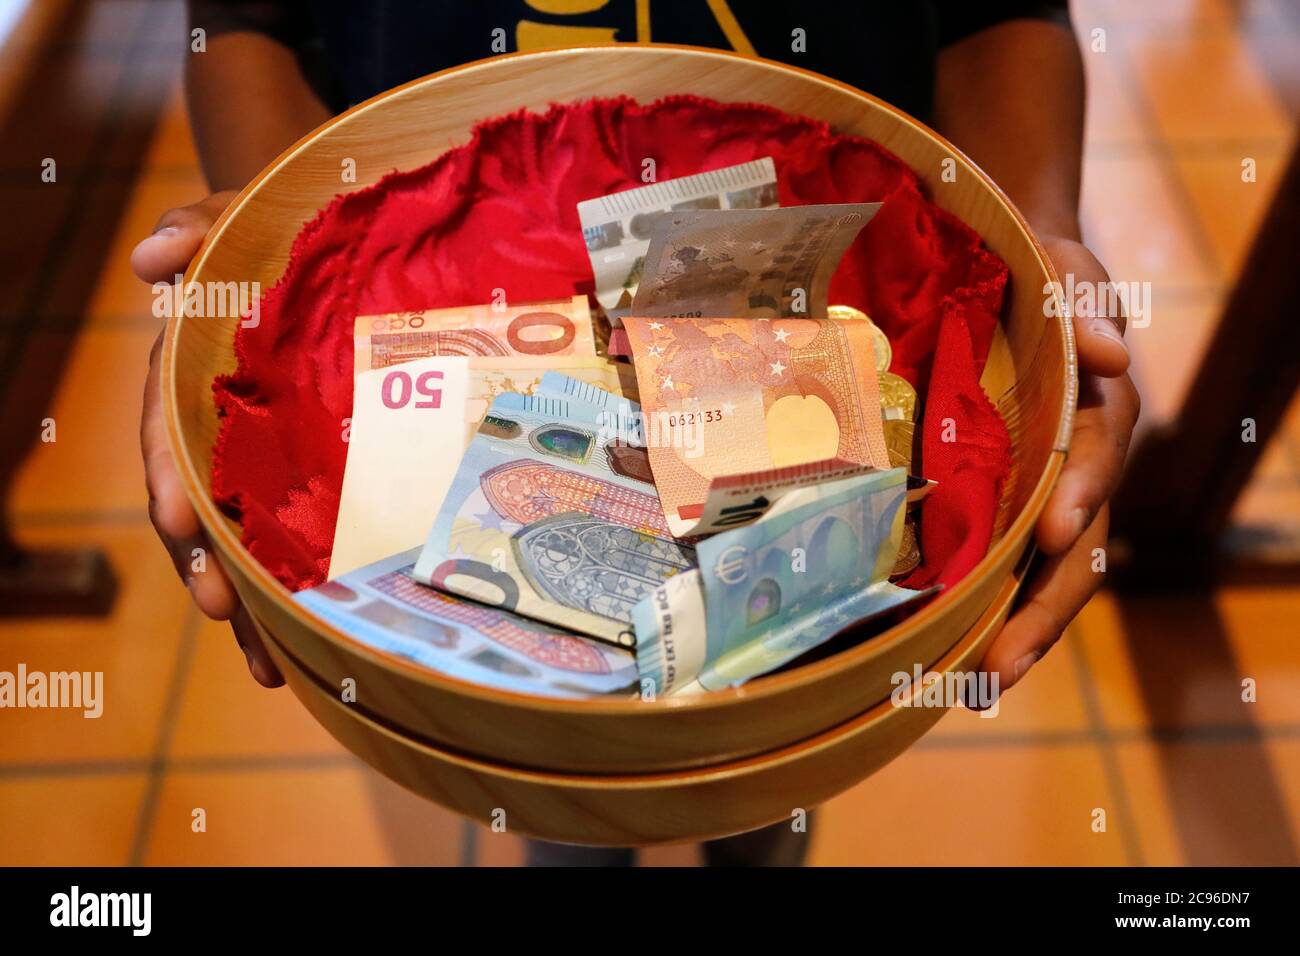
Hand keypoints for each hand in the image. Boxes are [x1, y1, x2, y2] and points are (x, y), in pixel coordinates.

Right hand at [133, 191, 283, 686]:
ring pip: (237, 545)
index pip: (169, 430)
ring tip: (266, 667)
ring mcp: (255, 467)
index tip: (177, 519)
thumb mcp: (236, 223)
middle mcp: (214, 432)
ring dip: (248, 607)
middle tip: (223, 610)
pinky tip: (306, 652)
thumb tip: (152, 258)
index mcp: (191, 378)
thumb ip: (199, 231)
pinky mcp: (301, 488)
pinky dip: (286, 599)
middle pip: (197, 507)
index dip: (171, 472)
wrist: (320, 261)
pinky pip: (285, 546)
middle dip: (205, 562)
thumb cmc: (272, 242)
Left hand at [978, 235, 1140, 693]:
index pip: (1094, 464)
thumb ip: (1084, 306)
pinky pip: (992, 564)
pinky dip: (975, 609)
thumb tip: (1112, 354)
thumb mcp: (1066, 273)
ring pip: (1035, 577)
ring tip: (968, 686)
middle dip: (1041, 612)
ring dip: (1010, 633)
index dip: (1078, 497)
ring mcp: (1035, 496)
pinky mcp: (994, 506)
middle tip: (1000, 668)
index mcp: (1097, 416)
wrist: (1008, 284)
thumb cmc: (1042, 278)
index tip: (1052, 534)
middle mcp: (1074, 470)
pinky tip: (937, 653)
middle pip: (1073, 552)